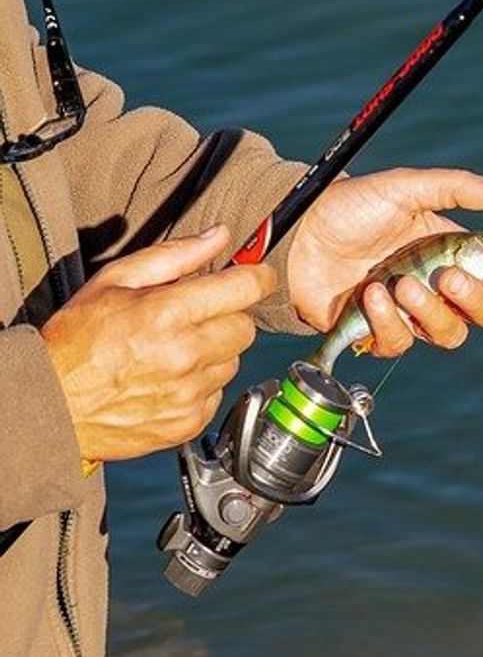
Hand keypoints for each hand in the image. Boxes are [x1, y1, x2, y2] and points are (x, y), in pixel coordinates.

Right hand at [41, 226, 274, 460]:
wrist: (52, 403)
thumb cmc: (76, 339)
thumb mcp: (115, 281)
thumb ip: (174, 255)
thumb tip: (220, 235)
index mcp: (166, 313)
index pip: (244, 288)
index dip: (257, 277)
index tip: (257, 275)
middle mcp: (184, 354)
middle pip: (246, 327)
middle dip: (228, 315)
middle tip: (196, 316)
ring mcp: (189, 392)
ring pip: (234, 360)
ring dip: (215, 351)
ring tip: (175, 350)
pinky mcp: (190, 421)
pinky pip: (218, 392)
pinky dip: (202, 383)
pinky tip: (170, 378)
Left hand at [287, 168, 482, 356]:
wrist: (298, 233)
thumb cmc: (351, 207)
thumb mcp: (404, 189)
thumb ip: (456, 188)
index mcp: (454, 252)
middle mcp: (438, 286)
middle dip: (474, 299)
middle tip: (447, 275)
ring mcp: (410, 312)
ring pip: (448, 335)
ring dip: (430, 311)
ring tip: (401, 283)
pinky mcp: (378, 331)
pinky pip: (400, 343)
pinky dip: (388, 322)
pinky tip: (371, 295)